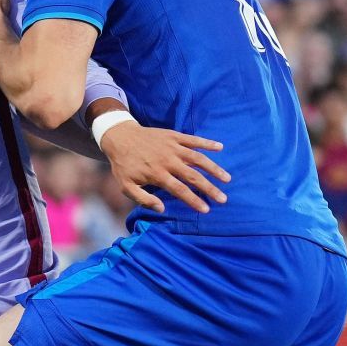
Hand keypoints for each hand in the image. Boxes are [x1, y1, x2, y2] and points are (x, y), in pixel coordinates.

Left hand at [100, 122, 230, 212]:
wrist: (119, 137)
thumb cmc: (124, 165)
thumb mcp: (126, 186)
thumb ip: (143, 199)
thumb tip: (161, 209)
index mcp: (157, 174)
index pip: (180, 190)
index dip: (194, 200)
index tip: (206, 209)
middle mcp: (168, 160)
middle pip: (193, 176)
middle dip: (209, 188)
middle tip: (223, 199)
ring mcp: (172, 147)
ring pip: (198, 158)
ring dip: (214, 168)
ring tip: (227, 178)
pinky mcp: (174, 135)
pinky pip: (193, 139)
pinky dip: (207, 142)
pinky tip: (220, 147)